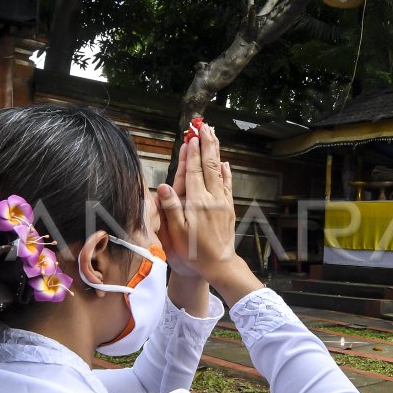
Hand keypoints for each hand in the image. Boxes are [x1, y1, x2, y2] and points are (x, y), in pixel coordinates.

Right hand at [156, 124, 261, 302]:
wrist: (220, 265)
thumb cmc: (194, 252)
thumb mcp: (176, 233)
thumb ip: (171, 208)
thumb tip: (163, 186)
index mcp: (197, 203)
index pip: (193, 172)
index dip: (191, 154)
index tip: (190, 138)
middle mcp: (212, 199)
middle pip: (209, 166)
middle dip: (206, 145)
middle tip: (204, 127)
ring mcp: (223, 202)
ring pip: (219, 171)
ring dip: (216, 152)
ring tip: (214, 136)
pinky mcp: (229, 208)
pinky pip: (228, 184)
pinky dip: (226, 172)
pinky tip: (226, 163)